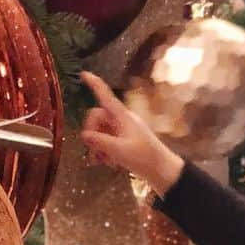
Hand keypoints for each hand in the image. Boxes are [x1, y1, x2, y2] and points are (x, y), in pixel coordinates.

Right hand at [80, 72, 183, 195]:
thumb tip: (84, 135)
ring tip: (102, 161)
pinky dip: (103, 150)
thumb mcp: (119, 150)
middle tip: (94, 151)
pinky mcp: (123, 139)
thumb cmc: (144, 157)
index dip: (94, 84)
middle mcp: (121, 119)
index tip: (83, 74)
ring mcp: (122, 129)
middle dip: (92, 134)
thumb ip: (100, 141)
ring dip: (97, 146)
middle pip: (97, 117)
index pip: (105, 95)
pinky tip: (107, 163)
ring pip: (100, 130)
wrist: (162, 170)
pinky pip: (106, 139)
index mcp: (122, 116)